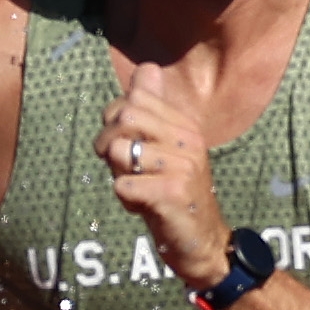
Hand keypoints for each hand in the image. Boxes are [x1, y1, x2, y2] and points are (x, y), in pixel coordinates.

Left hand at [98, 56, 229, 282]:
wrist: (202, 241)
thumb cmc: (173, 190)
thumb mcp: (164, 146)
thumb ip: (151, 109)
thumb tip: (147, 68)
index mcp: (184, 124)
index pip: (130, 100)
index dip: (113, 123)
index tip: (128, 146)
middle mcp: (188, 139)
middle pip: (123, 117)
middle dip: (107, 144)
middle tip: (121, 168)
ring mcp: (183, 165)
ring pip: (118, 152)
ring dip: (118, 175)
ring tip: (140, 188)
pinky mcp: (173, 192)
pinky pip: (122, 185)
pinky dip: (125, 199)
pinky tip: (145, 206)